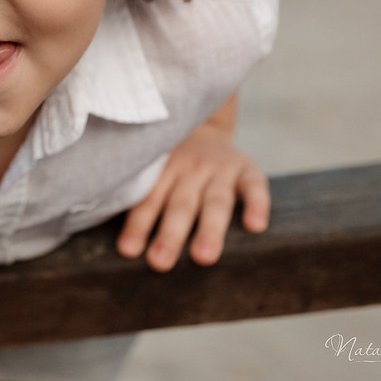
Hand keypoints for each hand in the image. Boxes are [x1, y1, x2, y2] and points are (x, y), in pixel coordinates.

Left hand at [116, 112, 268, 270]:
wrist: (201, 118)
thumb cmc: (172, 160)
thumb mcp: (154, 167)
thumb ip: (144, 196)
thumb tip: (123, 245)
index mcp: (162, 169)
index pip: (148, 200)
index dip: (138, 225)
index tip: (128, 251)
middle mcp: (190, 167)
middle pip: (180, 204)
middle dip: (170, 235)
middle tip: (160, 262)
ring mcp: (220, 167)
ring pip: (215, 201)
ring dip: (209, 230)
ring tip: (203, 257)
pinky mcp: (247, 168)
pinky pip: (254, 185)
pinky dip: (257, 204)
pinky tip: (255, 226)